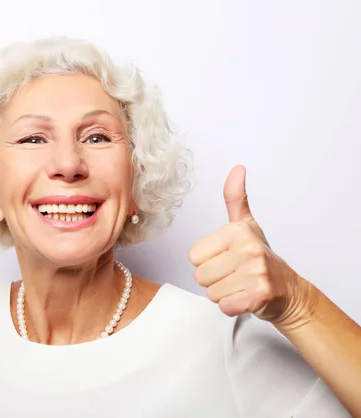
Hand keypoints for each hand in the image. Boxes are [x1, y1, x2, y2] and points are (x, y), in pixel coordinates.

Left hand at [188, 165, 312, 325]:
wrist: (288, 291)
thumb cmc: (260, 258)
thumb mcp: (246, 225)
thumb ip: (235, 198)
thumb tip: (237, 168)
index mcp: (237, 231)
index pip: (193, 256)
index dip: (207, 262)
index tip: (227, 259)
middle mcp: (248, 249)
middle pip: (200, 275)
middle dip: (214, 280)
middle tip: (234, 274)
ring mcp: (255, 272)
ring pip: (211, 292)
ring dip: (223, 293)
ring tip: (240, 285)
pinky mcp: (259, 295)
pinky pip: (224, 306)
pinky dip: (232, 307)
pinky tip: (246, 297)